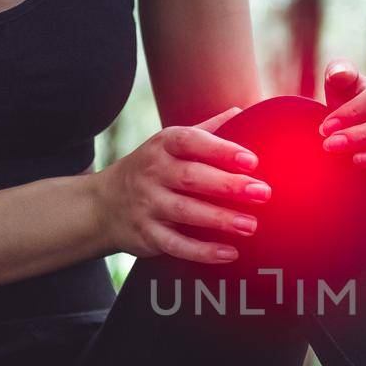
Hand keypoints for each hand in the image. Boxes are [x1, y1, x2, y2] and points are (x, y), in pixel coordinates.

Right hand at [92, 106, 271, 263]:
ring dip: (220, 219)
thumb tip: (243, 112)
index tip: (252, 161)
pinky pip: (176, 245)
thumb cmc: (152, 169)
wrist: (103, 204)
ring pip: (185, 212)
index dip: (222, 150)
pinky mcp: (147, 234)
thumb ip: (207, 131)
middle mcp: (153, 172)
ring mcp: (147, 204)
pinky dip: (202, 251)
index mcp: (163, 145)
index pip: (191, 141)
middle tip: (263, 193)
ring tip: (250, 225)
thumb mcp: (170, 144)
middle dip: (228, 185)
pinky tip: (229, 253)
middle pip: (192, 177)